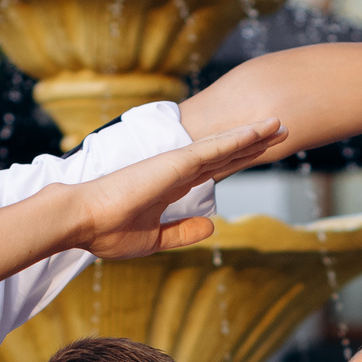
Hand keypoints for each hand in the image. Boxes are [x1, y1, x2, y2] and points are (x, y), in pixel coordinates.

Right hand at [70, 120, 283, 260]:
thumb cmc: (105, 230)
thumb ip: (183, 232)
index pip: (212, 168)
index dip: (236, 158)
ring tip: (280, 123)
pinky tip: (260, 130)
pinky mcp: (176, 162)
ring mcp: (177, 163)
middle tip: (281, 129)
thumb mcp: (154, 239)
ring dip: (253, 134)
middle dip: (253, 142)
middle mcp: (176, 169)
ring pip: (224, 145)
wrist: (80, 220)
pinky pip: (215, 148)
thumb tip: (213, 227)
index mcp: (170, 185)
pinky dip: (239, 138)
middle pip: (224, 152)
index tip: (259, 151)